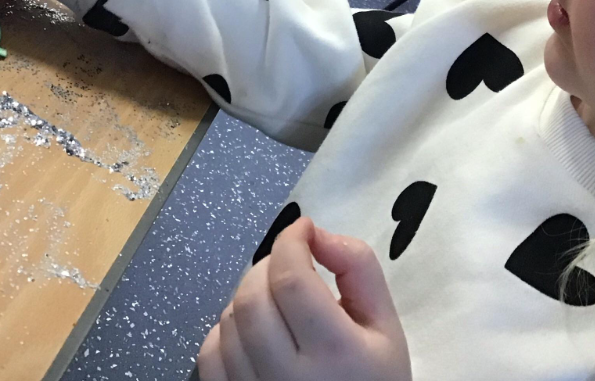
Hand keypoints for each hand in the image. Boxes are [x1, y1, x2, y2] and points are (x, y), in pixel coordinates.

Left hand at [197, 217, 410, 380]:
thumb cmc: (376, 380)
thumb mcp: (385, 324)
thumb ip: (358, 267)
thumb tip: (316, 234)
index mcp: (335, 353)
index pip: (291, 280)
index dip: (290, 240)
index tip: (304, 229)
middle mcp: (288, 378)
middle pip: (252, 299)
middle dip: (268, 264)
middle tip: (293, 262)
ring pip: (227, 322)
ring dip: (248, 293)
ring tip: (277, 297)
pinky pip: (209, 357)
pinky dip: (225, 329)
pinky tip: (254, 329)